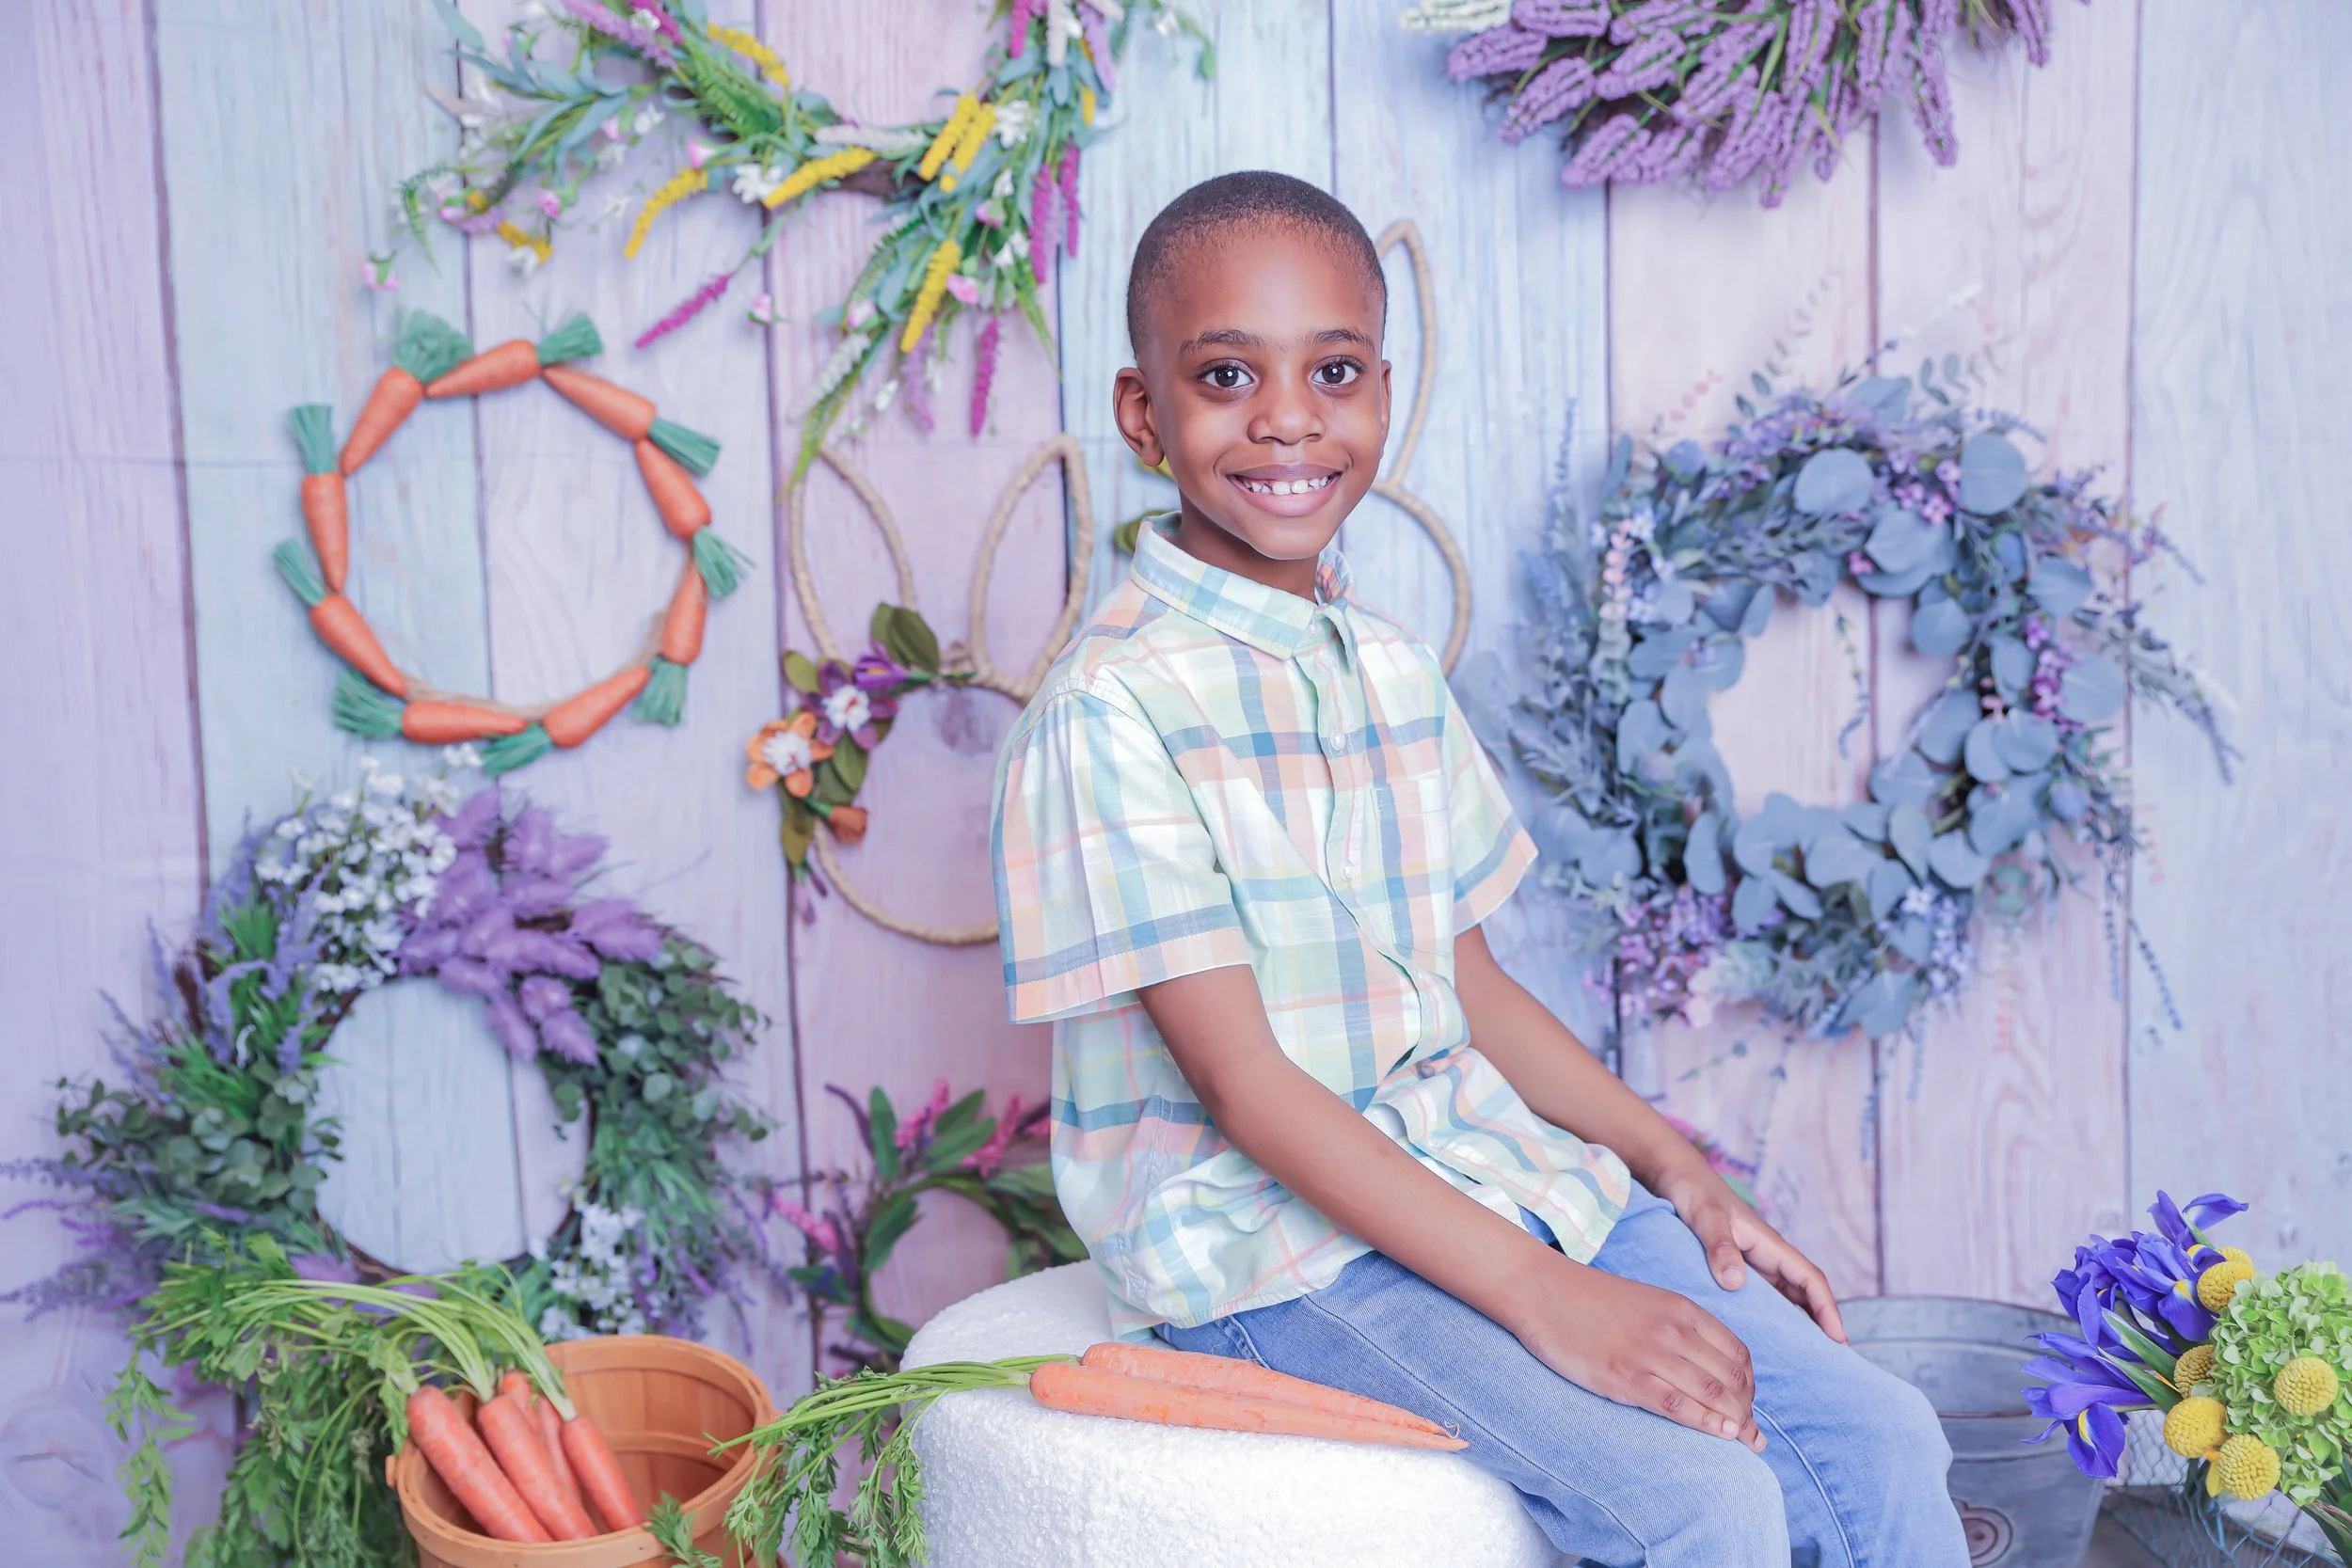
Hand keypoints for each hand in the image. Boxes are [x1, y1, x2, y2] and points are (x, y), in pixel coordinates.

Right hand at [1505, 1254, 1765, 1450]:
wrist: (1543, 1289)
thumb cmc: (1591, 1299)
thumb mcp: (1648, 1302)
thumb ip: (1680, 1327)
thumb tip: (1706, 1363)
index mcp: (1683, 1310)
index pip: (1738, 1355)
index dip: (1751, 1386)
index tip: (1747, 1407)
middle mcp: (1674, 1330)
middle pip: (1732, 1378)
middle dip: (1749, 1411)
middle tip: (1752, 1437)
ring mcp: (1650, 1353)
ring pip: (1712, 1393)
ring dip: (1736, 1422)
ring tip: (1744, 1443)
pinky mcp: (1624, 1376)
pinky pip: (1676, 1403)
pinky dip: (1706, 1422)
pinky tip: (1722, 1435)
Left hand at [1652, 1160, 1847, 1343]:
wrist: (1676, 1177)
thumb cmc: (1694, 1192)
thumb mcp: (1706, 1217)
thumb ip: (1720, 1246)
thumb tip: (1736, 1283)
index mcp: (1769, 1244)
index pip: (1810, 1279)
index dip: (1827, 1308)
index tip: (1839, 1338)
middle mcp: (1767, 1256)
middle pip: (1804, 1294)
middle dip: (1820, 1325)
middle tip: (1828, 1363)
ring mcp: (1753, 1264)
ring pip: (1785, 1299)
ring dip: (1797, 1325)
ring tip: (1803, 1361)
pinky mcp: (1736, 1269)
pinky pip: (1761, 1298)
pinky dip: (1769, 1319)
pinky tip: (1763, 1341)